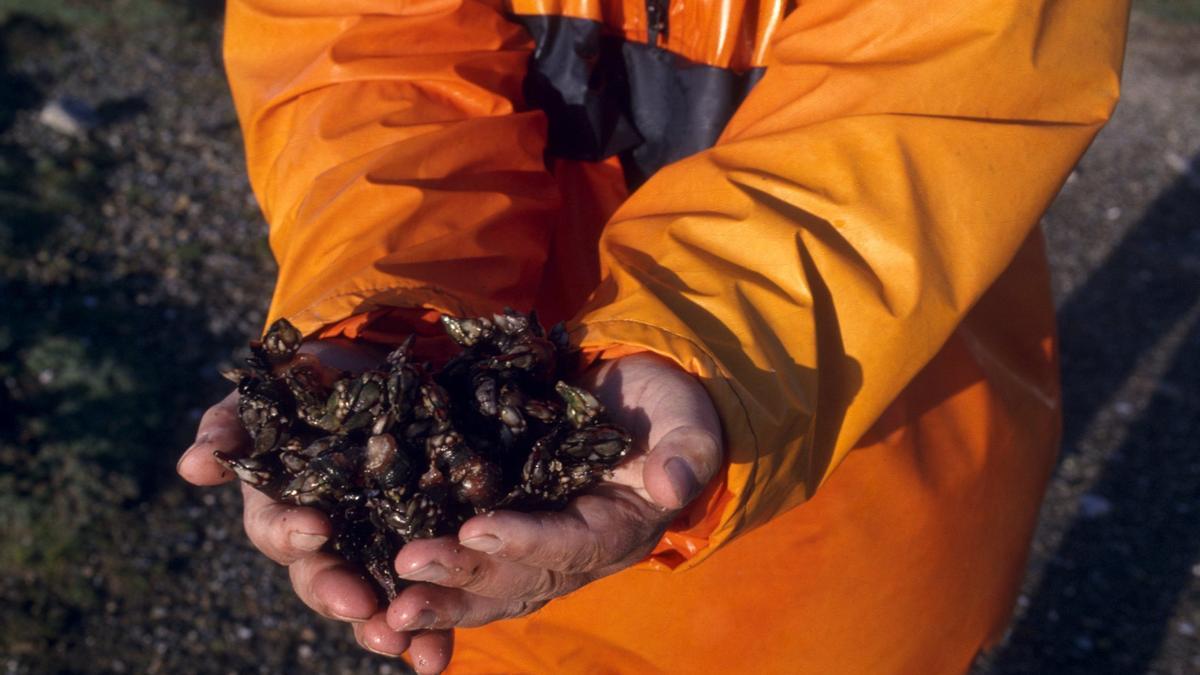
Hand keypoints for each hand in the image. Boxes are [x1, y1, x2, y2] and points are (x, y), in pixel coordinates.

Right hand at [176, 339, 453, 670]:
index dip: (292, 533)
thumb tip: (194, 464)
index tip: (316, 529)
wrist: (370, 371)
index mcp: (282, 508)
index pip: (279, 531)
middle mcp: (326, 539)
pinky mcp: (419, 543)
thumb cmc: (304, 385)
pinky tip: (440, 653)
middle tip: (362, 609)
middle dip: (340, 596)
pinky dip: (433, 625)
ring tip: (408, 645)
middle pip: (323, 579)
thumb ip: (230, 427)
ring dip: (385, 627)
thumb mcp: (268, 397)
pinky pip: (425, 590)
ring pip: (371, 599)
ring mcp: (372, 545)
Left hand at [386, 352, 722, 664]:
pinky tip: (376, 577)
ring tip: (384, 607)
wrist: (638, 400)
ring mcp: (530, 541)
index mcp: (615, 531)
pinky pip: (461, 554)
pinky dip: (425, 572)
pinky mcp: (500, 519)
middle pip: (514, 580)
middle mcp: (568, 552)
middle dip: (461, 581)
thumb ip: (687, 452)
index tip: (479, 531)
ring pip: (481, 582)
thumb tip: (672, 485)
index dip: (526, 542)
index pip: (569, 546)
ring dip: (435, 593)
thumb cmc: (668, 410)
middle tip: (407, 575)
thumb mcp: (689, 422)